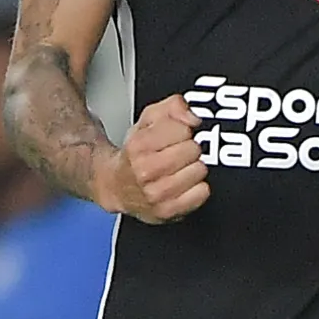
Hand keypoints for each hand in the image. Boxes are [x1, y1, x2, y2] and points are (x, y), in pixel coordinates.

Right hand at [98, 94, 211, 223]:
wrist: (116, 186)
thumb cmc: (135, 153)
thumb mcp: (149, 120)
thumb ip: (173, 107)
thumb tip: (192, 118)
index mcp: (139, 145)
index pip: (184, 129)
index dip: (183, 130)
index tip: (175, 136)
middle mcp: (145, 170)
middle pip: (193, 150)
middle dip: (189, 149)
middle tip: (178, 153)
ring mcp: (156, 193)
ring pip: (200, 170)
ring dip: (193, 168)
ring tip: (179, 168)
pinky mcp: (167, 211)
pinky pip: (202, 193)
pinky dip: (197, 188)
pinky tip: (184, 184)